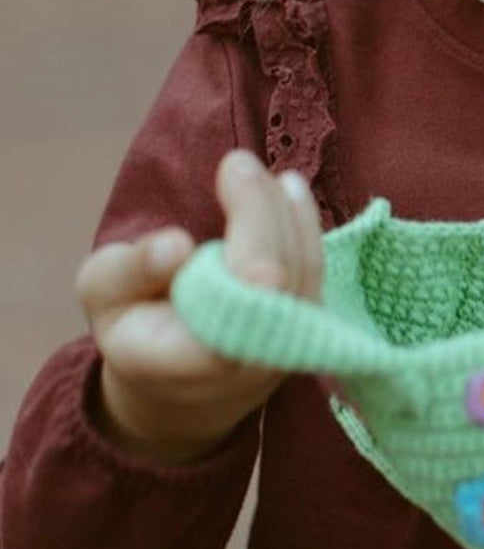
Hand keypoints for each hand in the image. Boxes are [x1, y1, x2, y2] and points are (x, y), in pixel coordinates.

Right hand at [76, 151, 323, 461]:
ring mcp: (286, 350)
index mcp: (184, 363)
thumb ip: (131, 271)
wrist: (180, 385)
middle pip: (274, 283)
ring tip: (253, 169)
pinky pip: (315, 270)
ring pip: (301, 271)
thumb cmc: (134, 327)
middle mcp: (247, 365)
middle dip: (260, 214)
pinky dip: (303, 223)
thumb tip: (175, 245)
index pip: (230, 320)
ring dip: (283, 210)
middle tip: (236, 163)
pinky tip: (287, 186)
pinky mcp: (308, 328)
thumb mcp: (104, 295)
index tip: (226, 194)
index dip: (244, 259)